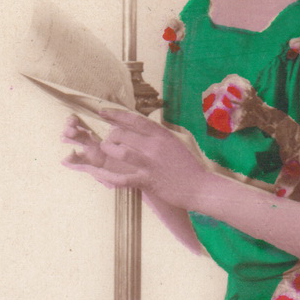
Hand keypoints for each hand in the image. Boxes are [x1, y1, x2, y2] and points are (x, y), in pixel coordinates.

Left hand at [63, 113, 209, 207]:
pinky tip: (99, 173)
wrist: (200, 187)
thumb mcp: (177, 143)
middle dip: (112, 135)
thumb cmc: (190, 166)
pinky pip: (123, 178)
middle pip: (124, 134)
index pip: (135, 119)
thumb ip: (161, 135)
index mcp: (162, 135)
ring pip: (122, 152)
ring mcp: (150, 164)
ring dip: (109, 149)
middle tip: (110, 139)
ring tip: (106, 149)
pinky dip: (109, 176)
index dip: (116, 114)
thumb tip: (146, 127)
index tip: (104, 112)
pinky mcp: (148, 180)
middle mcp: (155, 147)